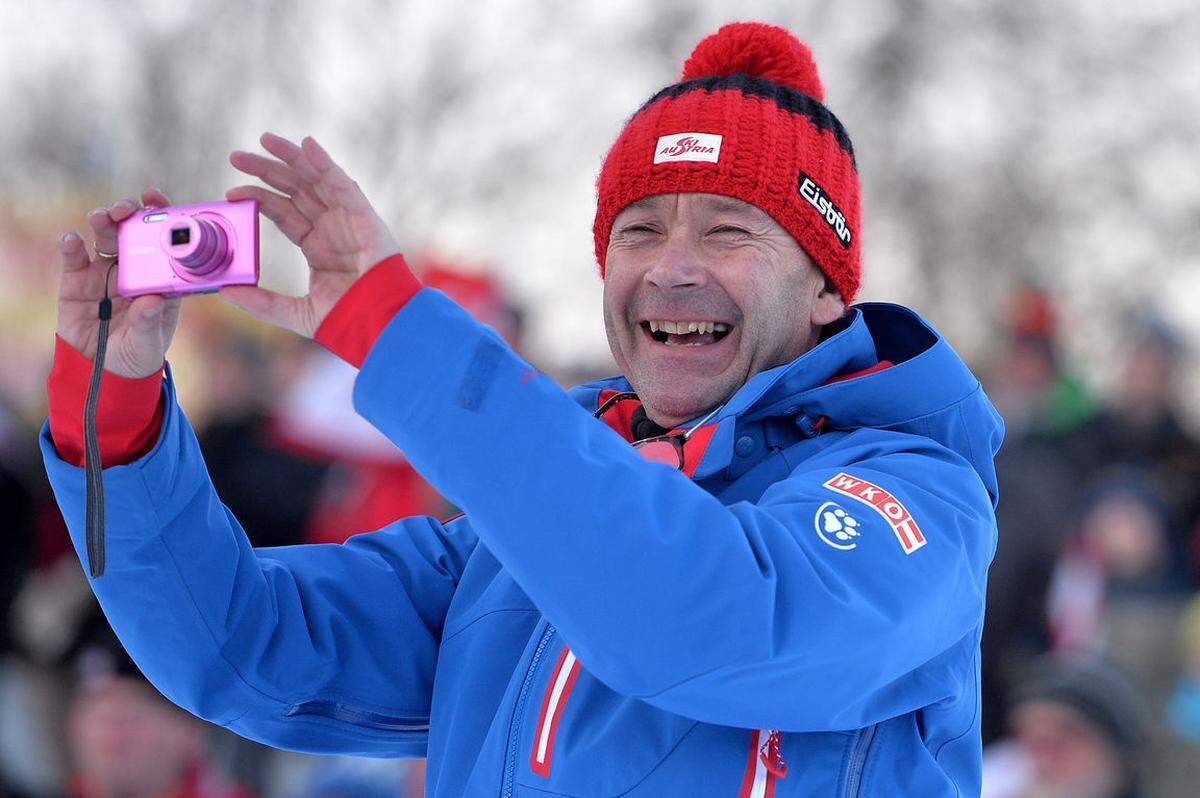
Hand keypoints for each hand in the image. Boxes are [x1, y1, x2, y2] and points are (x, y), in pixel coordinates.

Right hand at [55, 189, 181, 378]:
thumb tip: (153, 300)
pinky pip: (73, 257)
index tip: (156, 200)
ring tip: (103, 218)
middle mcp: (133, 268)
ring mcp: (104, 272)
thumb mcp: (148, 344)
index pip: (163, 241)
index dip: (161, 216)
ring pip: (104, 238)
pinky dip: (71, 245)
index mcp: (159, 278)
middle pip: (131, 231)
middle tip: (127, 208)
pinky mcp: (76, 281)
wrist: (103, 372)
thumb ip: (149, 322)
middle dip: (129, 213)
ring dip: (103, 222)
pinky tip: (72, 240)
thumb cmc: (138, 355)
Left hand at [219, 133, 400, 336]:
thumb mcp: (296, 312)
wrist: (380, 324)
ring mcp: (348, 219)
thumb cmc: (348, 320)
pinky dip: (325, 163)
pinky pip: (342, 183)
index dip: (258, 198)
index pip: (282, 212)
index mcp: (317, 245)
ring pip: (315, 179)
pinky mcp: (364, 216)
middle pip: (295, 189)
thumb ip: (262, 303)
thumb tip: (225, 290)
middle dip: (267, 170)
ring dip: (291, 157)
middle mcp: (331, 227)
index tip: (230, 192)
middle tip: (236, 156)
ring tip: (264, 140)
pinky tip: (307, 144)